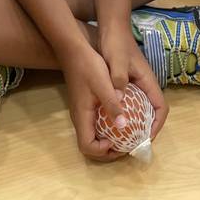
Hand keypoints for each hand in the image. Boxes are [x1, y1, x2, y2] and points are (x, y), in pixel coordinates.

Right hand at [62, 43, 128, 160]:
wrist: (73, 48)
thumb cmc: (88, 65)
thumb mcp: (103, 84)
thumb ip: (112, 105)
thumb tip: (123, 126)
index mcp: (82, 116)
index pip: (87, 147)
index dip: (103, 151)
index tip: (119, 142)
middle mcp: (79, 117)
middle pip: (90, 145)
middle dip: (108, 150)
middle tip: (126, 142)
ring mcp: (81, 111)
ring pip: (92, 135)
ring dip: (108, 139)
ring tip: (126, 132)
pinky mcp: (84, 104)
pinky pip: (94, 124)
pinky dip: (106, 128)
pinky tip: (119, 116)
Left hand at [98, 26, 167, 139]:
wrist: (111, 25)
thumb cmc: (116, 43)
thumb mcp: (116, 62)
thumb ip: (119, 82)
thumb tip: (121, 106)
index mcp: (148, 81)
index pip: (161, 109)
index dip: (157, 125)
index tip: (145, 138)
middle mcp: (146, 83)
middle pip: (153, 110)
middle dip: (147, 127)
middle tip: (134, 140)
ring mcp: (137, 81)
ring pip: (143, 106)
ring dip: (138, 120)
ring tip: (125, 133)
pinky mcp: (128, 79)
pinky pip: (133, 100)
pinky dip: (128, 111)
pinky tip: (115, 116)